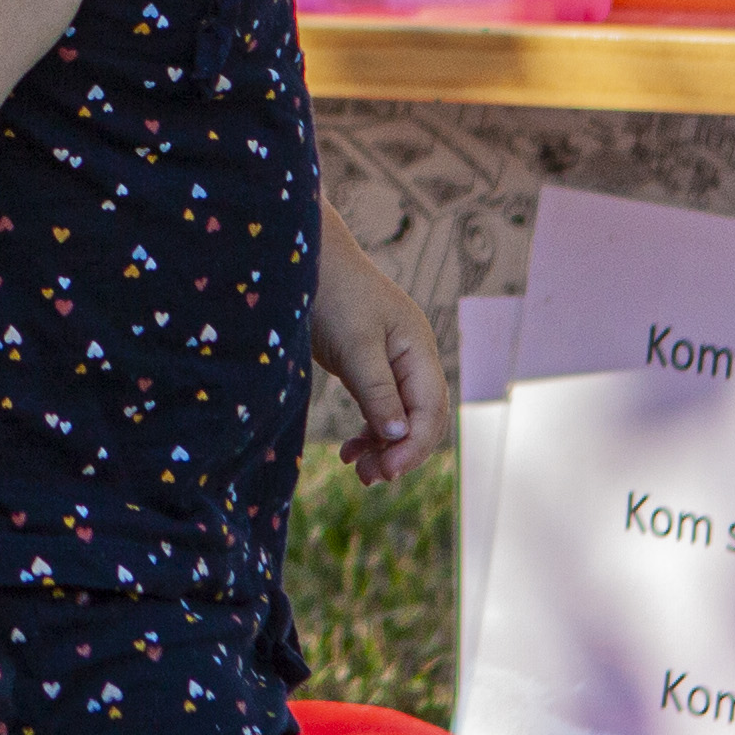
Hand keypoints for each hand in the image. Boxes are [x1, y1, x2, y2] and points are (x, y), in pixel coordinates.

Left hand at [309, 216, 448, 487]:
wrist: (302, 258)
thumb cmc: (332, 292)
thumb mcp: (355, 343)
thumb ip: (377, 389)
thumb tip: (399, 434)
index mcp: (418, 349)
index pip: (431, 410)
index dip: (414, 445)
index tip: (387, 470)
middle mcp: (412, 358)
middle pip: (423, 419)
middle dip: (401, 452)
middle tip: (368, 477)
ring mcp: (391, 363)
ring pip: (401, 418)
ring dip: (384, 447)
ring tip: (359, 471)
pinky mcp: (368, 367)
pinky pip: (380, 410)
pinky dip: (369, 432)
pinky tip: (350, 451)